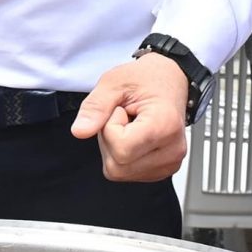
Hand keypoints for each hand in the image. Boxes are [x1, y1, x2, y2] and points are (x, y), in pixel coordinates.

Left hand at [70, 52, 189, 182]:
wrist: (169, 80)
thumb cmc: (146, 79)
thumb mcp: (114, 81)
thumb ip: (95, 107)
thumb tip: (79, 131)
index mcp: (165, 125)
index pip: (121, 149)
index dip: (110, 127)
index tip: (122, 109)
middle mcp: (172, 150)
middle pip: (117, 165)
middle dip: (109, 139)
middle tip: (124, 116)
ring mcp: (170, 163)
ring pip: (119, 172)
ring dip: (114, 148)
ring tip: (130, 125)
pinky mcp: (164, 170)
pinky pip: (126, 173)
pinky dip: (122, 155)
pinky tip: (134, 136)